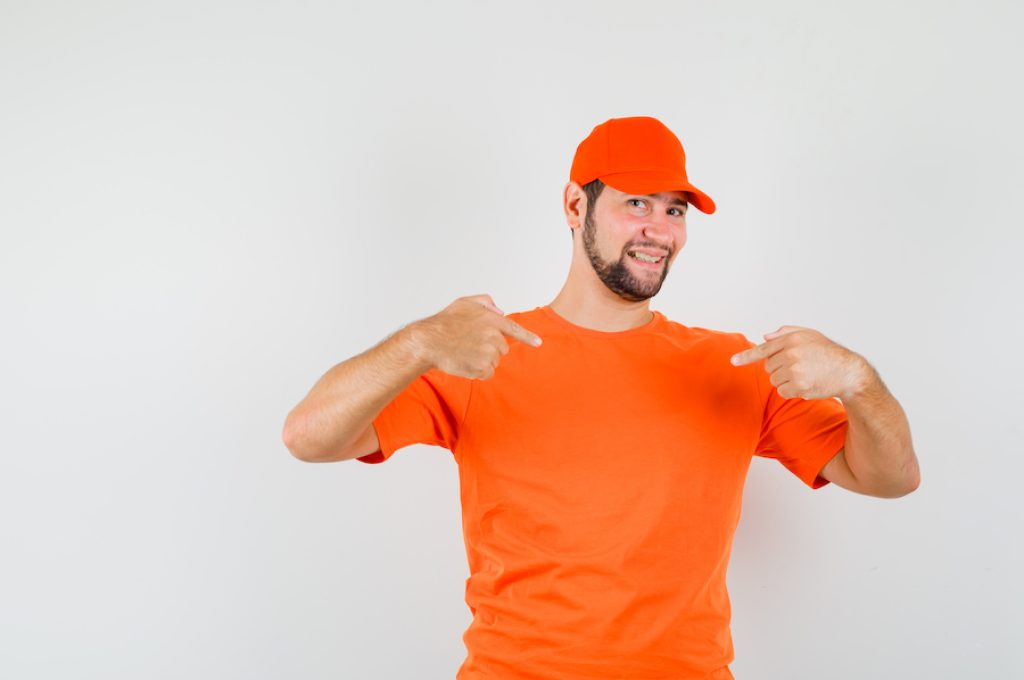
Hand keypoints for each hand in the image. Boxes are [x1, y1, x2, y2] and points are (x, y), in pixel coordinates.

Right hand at [411, 294, 542, 379]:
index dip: (528, 337)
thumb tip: (500, 311)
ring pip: (494, 362)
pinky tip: (464, 363)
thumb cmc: (444, 322)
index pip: (515, 329)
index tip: (538, 342)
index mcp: (491, 319)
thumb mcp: (464, 302)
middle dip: (490, 349)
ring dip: (482, 360)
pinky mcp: (482, 367)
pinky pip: (487, 373)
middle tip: (470, 344)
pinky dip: (477, 372)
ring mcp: (488, 352)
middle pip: (502, 349)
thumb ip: (485, 302)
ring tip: (464, 352)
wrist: (428, 341)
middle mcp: (493, 336)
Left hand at [729, 325, 867, 399]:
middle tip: (800, 366)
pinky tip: (806, 385)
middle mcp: (791, 354)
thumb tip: (765, 337)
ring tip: (805, 375)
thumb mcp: (810, 335)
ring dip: (786, 380)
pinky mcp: (799, 386)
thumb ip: (786, 332)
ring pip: (774, 380)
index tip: (733, 361)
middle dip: (780, 368)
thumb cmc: (828, 353)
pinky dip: (791, 391)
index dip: (746, 356)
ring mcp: (795, 371)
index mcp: (792, 339)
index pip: (764, 349)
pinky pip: (783, 391)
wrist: (849, 372)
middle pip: (768, 367)